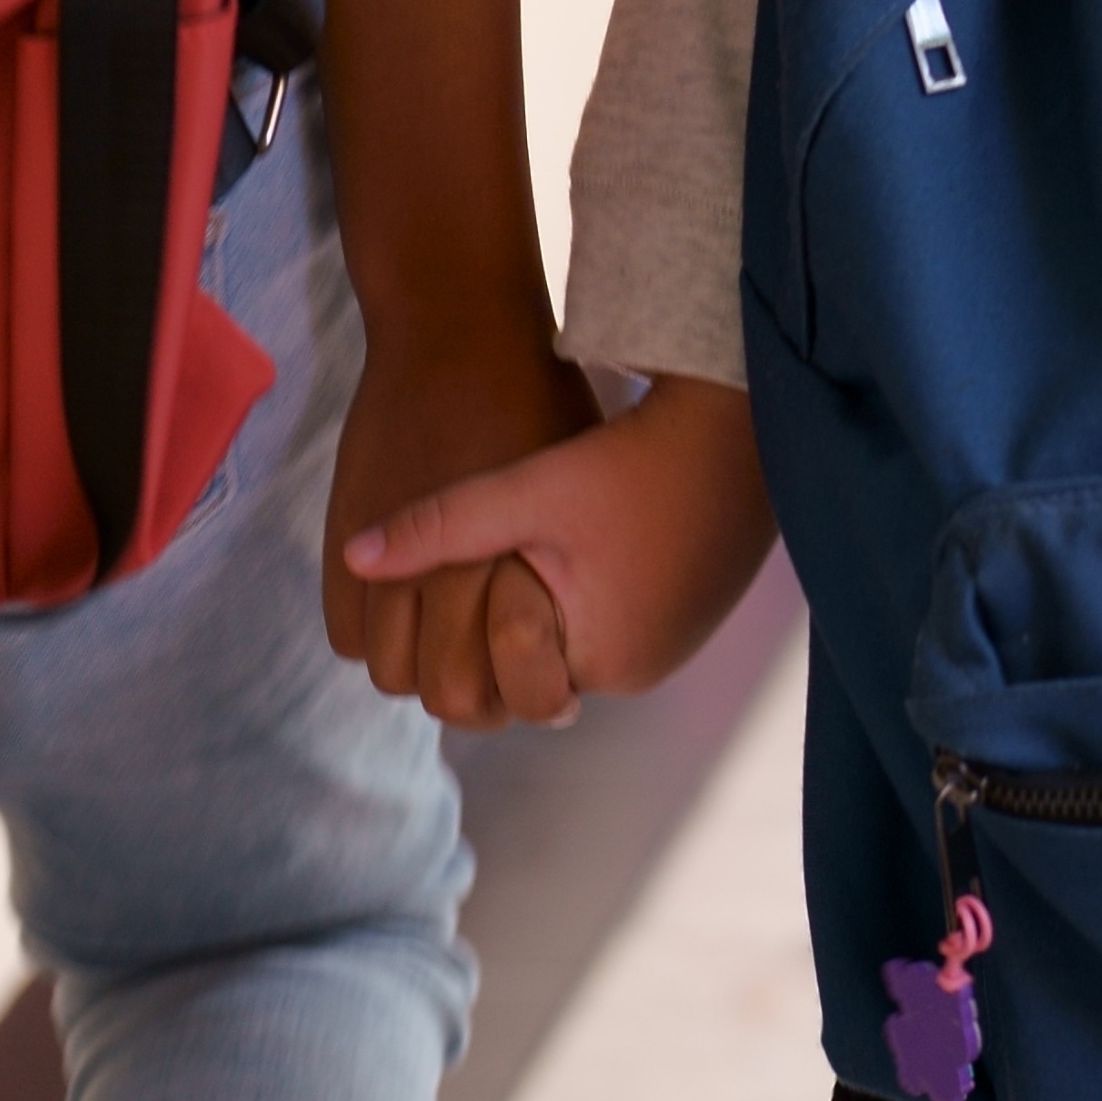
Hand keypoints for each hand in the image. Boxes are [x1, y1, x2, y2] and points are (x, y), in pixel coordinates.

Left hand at [345, 376, 781, 726]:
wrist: (747, 424)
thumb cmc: (639, 460)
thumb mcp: (531, 490)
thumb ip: (443, 526)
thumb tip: (354, 557)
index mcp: (599, 660)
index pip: (503, 677)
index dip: (473, 628)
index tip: (467, 570)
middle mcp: (641, 672)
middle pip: (538, 663)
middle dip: (510, 615)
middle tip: (493, 551)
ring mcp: (673, 645)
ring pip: (575, 638)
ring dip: (551, 598)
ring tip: (537, 532)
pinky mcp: (692, 613)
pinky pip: (616, 617)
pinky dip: (591, 585)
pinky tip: (585, 527)